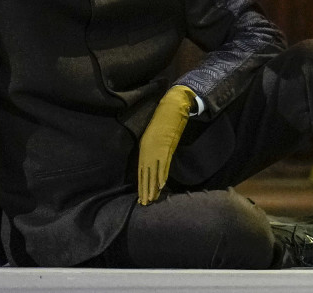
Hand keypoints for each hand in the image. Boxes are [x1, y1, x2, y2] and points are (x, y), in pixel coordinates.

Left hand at [137, 85, 195, 204]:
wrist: (170, 108)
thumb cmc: (161, 121)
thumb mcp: (151, 136)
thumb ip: (151, 150)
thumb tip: (151, 164)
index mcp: (143, 149)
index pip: (142, 172)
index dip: (142, 185)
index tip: (141, 197)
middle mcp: (148, 151)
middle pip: (146, 175)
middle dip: (145, 190)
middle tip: (144, 203)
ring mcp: (157, 150)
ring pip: (154, 172)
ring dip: (153, 187)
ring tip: (151, 199)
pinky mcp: (166, 147)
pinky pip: (164, 165)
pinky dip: (162, 175)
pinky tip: (161, 185)